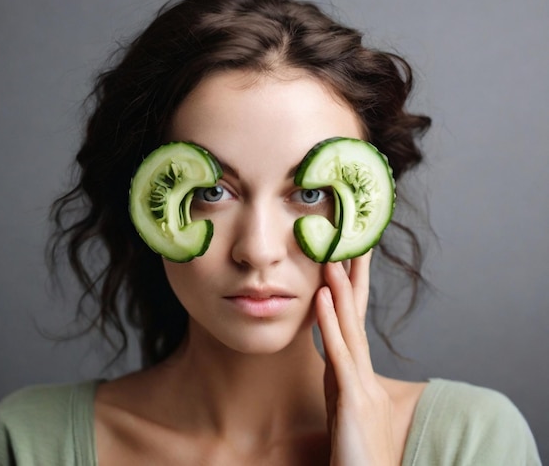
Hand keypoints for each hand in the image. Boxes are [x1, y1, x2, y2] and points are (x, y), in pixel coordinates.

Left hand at [316, 251, 394, 464]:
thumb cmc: (356, 454)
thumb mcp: (346, 413)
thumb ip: (341, 385)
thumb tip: (333, 361)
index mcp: (358, 376)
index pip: (354, 324)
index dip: (351, 291)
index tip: (348, 260)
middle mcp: (363, 375)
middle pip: (357, 317)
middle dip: (355, 279)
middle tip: (353, 241)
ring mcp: (361, 387)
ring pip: (349, 328)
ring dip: (340, 291)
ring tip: (333, 258)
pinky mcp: (354, 402)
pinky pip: (339, 355)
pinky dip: (330, 324)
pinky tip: (321, 298)